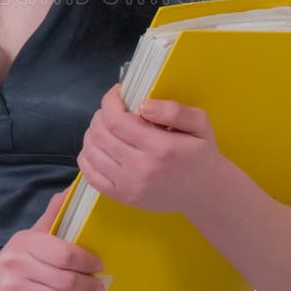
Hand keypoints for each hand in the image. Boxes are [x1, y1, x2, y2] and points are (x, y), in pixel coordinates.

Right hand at [0, 189, 106, 290]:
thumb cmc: (17, 260)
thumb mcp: (31, 235)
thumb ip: (52, 215)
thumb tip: (72, 190)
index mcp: (26, 242)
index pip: (64, 254)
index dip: (86, 261)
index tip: (98, 266)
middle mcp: (18, 264)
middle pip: (66, 280)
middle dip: (89, 286)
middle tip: (100, 288)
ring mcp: (16, 290)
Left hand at [77, 85, 220, 213]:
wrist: (203, 192)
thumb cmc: (200, 154)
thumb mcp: (200, 124)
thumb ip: (174, 110)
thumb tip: (143, 105)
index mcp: (160, 148)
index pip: (116, 120)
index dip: (109, 101)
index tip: (117, 93)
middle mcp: (141, 168)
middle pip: (100, 134)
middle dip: (101, 114)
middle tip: (113, 110)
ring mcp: (129, 186)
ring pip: (91, 152)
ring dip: (92, 133)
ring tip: (106, 126)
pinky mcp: (122, 197)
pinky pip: (90, 174)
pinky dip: (87, 156)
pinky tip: (99, 147)